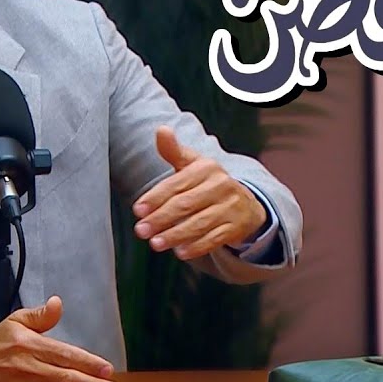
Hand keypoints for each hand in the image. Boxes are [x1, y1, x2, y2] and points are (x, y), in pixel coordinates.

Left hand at [131, 126, 267, 260]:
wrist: (245, 202)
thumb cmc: (207, 183)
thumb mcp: (192, 164)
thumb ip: (173, 150)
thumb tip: (161, 129)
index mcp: (206, 168)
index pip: (176, 184)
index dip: (155, 198)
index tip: (137, 210)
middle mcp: (221, 185)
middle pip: (186, 204)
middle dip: (161, 219)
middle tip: (141, 230)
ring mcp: (231, 206)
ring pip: (199, 223)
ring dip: (176, 235)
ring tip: (155, 243)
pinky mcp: (237, 226)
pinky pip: (215, 238)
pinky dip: (197, 246)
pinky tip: (180, 252)